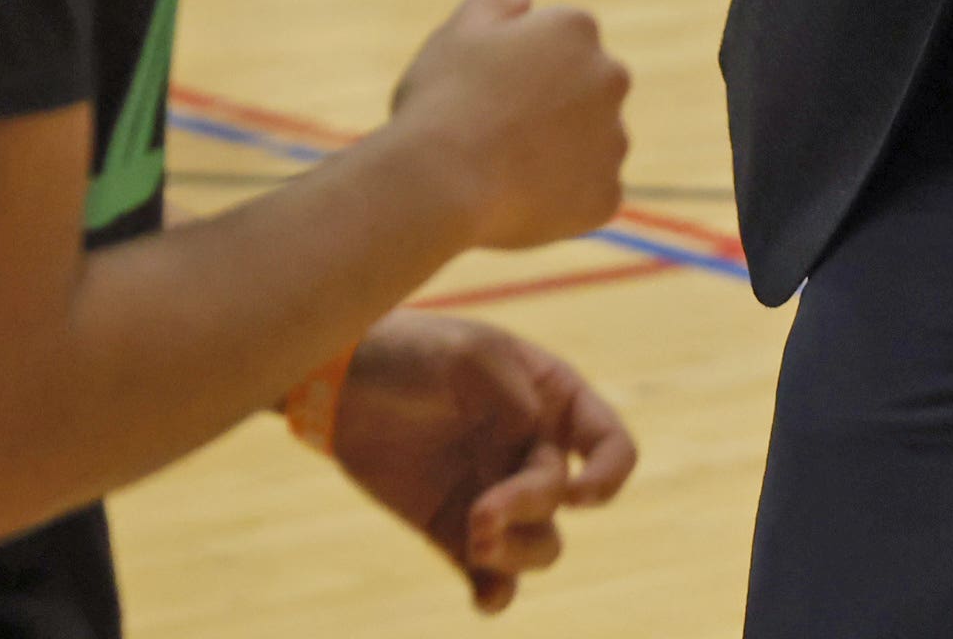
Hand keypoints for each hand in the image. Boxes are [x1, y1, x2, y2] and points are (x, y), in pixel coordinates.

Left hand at [327, 313, 636, 615]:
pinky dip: (495, 594)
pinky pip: (489, 575)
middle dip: (527, 509)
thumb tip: (534, 456)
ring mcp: (495, 494)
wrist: (341, 379)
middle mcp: (533, 452)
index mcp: (555, 401)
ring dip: (514, 555)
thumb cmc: (413, 351)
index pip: (611, 447)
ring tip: (473, 543)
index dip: (606, 476)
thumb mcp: (470, 355)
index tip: (574, 494)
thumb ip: (513, 403)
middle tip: (480, 516)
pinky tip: (483, 600)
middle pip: (563, 501)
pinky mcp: (453, 529)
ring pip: (538, 547)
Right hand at [384, 0, 629, 252]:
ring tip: (503, 172)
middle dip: (553, 109)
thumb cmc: (444, 100)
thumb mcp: (456, 33)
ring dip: (561, 155)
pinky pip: (589, 196)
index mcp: (576, 29)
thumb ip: (493, 4)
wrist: (440, 179)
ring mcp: (613, 139)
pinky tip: (518, 203)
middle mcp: (610, 77)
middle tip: (498, 133)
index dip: (520, 70)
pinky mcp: (607, 194)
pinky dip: (562, 202)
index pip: (561, 44)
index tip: (488, 91)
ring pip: (591, 145)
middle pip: (585, 92)